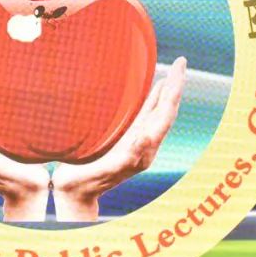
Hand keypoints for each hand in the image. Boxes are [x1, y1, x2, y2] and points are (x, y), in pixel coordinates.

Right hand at [51, 57, 186, 221]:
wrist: (75, 195)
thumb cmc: (87, 182)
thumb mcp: (106, 169)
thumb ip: (129, 155)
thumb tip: (147, 136)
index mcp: (144, 149)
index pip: (166, 113)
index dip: (174, 89)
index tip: (179, 66)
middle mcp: (145, 145)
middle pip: (166, 110)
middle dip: (174, 85)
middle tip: (180, 61)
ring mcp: (137, 142)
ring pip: (158, 112)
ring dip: (167, 91)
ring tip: (172, 72)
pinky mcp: (127, 141)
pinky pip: (146, 116)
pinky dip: (152, 100)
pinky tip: (153, 90)